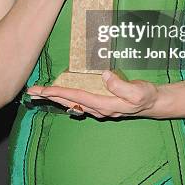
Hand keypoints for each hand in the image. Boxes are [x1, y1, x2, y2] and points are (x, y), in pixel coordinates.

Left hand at [26, 70, 159, 118]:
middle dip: (50, 96)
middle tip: (32, 91)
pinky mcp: (100, 104)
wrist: (153, 103)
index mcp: (104, 105)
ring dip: (56, 97)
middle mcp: (98, 108)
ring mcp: (98, 108)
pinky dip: (66, 97)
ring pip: (72, 103)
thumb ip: (121, 85)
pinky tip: (61, 95)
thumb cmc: (146, 96)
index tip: (45, 89)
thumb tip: (105, 75)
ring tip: (41, 92)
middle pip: (69, 102)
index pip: (77, 97)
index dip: (60, 92)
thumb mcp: (137, 91)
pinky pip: (78, 101)